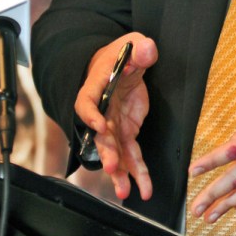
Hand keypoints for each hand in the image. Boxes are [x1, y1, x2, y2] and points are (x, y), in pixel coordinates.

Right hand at [74, 32, 157, 199]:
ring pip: (115, 151)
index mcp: (98, 86)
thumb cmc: (124, 52)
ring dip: (120, 171)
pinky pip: (131, 154)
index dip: (91, 115)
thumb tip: (147, 50)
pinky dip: (137, 171)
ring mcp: (114, 124)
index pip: (87, 102)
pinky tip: (143, 189)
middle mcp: (102, 110)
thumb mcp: (134, 43)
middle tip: (112, 167)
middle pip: (100, 134)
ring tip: (125, 191)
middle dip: (107, 151)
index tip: (98, 125)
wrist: (122, 62)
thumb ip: (141, 48)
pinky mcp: (127, 131)